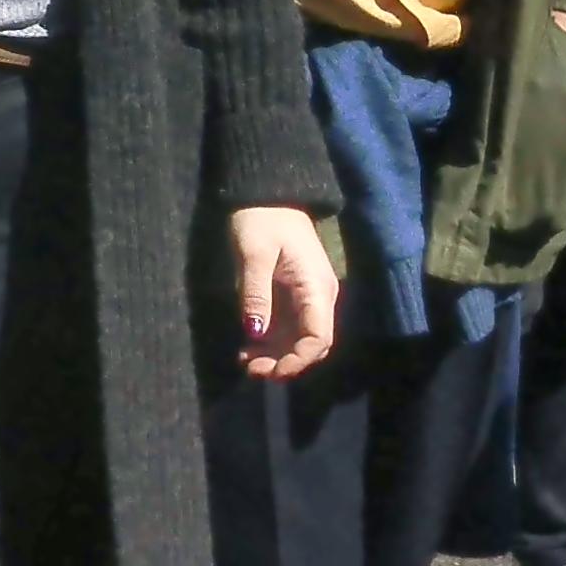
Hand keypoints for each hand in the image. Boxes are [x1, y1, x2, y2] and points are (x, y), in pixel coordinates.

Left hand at [228, 205, 337, 379]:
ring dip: (277, 355)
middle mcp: (318, 298)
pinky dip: (271, 342)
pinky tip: (248, 348)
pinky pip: (287, 327)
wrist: (267, 194)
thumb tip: (255, 333)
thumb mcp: (254, 255)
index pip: (319, 338)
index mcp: (317, 289)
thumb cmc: (262, 219)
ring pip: (298, 339)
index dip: (299, 359)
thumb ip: (256, 293)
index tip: (272, 370)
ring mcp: (306, 298)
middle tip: (253, 370)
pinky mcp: (292, 296)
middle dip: (286, 362)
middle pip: (311, 344)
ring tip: (247, 363)